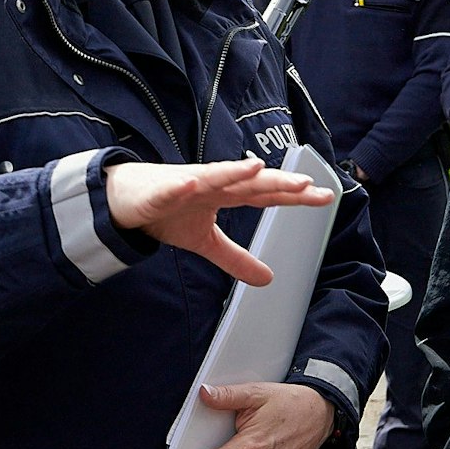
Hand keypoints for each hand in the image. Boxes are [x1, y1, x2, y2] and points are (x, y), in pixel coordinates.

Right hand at [105, 157, 333, 284]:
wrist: (122, 200)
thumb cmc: (167, 212)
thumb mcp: (205, 242)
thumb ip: (236, 258)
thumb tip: (267, 279)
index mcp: (227, 195)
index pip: (267, 194)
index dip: (295, 195)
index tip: (326, 196)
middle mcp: (213, 184)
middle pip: (251, 183)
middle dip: (278, 182)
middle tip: (308, 183)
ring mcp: (187, 182)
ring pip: (216, 176)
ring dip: (236, 172)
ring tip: (259, 169)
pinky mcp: (160, 190)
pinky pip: (171, 188)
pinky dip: (182, 185)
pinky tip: (193, 182)